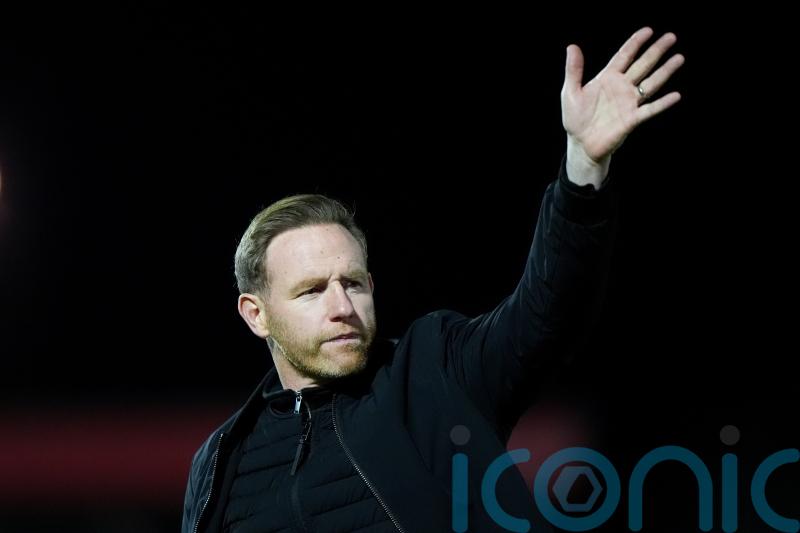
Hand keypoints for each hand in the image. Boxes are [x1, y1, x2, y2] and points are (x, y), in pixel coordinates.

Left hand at [561, 27, 683, 187]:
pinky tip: (675, 95)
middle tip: (671, 37)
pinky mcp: (632, 119)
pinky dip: (662, 103)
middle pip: (643, 65)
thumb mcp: (570, 92)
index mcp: (607, 78)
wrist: (581, 144)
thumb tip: (572, 46)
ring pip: (651, 83)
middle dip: (656, 51)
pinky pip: (650, 109)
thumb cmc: (575, 119)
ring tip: (679, 58)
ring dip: (665, 71)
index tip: (649, 30)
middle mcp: (621, 87)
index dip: (636, 43)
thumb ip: (574, 70)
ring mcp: (628, 103)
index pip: (624, 56)